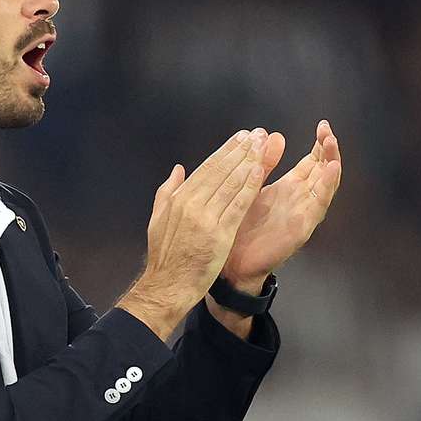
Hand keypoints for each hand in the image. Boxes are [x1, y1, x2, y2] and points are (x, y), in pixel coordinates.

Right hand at [119, 130, 267, 339]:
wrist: (167, 286)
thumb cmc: (165, 257)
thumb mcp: (157, 219)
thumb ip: (167, 191)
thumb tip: (178, 169)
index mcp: (178, 198)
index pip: (206, 168)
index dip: (226, 150)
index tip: (240, 137)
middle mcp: (191, 204)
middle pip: (220, 170)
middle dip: (241, 150)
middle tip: (258, 134)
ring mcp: (205, 219)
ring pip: (231, 183)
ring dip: (249, 162)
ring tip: (263, 147)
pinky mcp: (219, 234)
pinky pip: (237, 205)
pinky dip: (249, 187)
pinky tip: (260, 172)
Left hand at [220, 120, 341, 289]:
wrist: (232, 262)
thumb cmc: (241, 227)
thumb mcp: (251, 188)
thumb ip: (262, 164)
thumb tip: (272, 135)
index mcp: (290, 188)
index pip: (312, 161)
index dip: (319, 144)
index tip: (323, 125)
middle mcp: (301, 199)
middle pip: (323, 170)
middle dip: (328, 149)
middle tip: (327, 130)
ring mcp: (303, 213)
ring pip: (326, 185)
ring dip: (331, 163)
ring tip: (332, 144)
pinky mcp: (302, 227)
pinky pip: (318, 205)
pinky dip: (326, 187)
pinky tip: (330, 170)